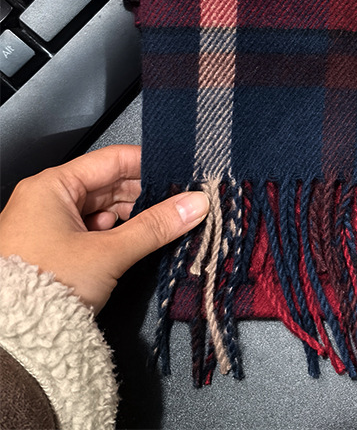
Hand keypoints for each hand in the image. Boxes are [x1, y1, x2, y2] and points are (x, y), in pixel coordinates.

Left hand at [0, 145, 208, 312]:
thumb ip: (157, 225)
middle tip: (179, 202)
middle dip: (144, 194)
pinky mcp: (51, 246)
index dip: (149, 165)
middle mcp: (45, 199)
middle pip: (108, 183)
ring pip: (102, 207)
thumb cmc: (44, 288)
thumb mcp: (110, 252)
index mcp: (51, 186)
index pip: (113, 159)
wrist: (13, 341)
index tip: (179, 174)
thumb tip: (194, 204)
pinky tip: (133, 241)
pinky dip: (115, 232)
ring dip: (132, 216)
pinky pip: (91, 228)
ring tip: (161, 224)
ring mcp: (46, 223)